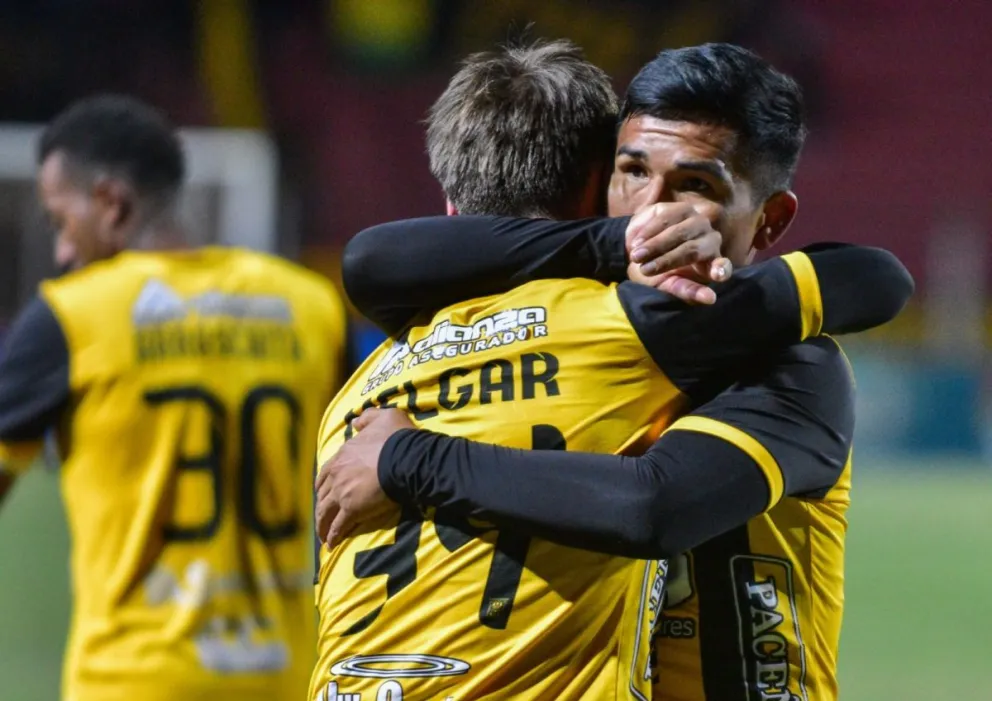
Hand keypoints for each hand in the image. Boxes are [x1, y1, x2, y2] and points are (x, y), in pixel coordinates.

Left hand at [314, 408, 415, 547]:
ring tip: (324, 536)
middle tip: (323, 517)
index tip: (324, 494)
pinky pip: (339, 526)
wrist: (406, 458)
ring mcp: (342, 492)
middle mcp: (338, 473)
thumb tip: (355, 422)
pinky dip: (333, 536)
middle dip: (321, 507)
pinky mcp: (352, 509)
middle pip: (322, 494)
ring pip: (325, 512)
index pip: (326, 472)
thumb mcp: (384, 417)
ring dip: (322, 525)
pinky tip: (332, 544)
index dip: (324, 484)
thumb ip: (367, 419)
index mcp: (343, 454)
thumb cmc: (398, 438)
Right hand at [625, 203, 732, 303]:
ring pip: (678, 233)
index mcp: (713, 263)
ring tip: (636, 256)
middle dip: (666, 261)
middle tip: (644, 270)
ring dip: (655, 245)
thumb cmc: (656, 272)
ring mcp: (697, 222)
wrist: (637, 249)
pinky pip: (665, 219)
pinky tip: (636, 242)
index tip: (718, 275)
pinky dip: (648, 232)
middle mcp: (711, 239)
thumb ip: (687, 291)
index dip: (721, 270)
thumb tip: (711, 299)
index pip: (723, 266)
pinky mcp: (681, 210)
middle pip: (692, 250)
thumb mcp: (668, 285)